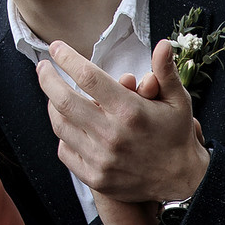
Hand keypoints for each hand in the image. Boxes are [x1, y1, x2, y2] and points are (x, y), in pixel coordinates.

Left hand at [40, 39, 210, 207]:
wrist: (181, 180)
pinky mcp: (96, 177)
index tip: (56, 48)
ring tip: (53, 95)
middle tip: (43, 68)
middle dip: (47, 79)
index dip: (66, 58)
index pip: (87, 76)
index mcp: (130, 111)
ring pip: (61, 125)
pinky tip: (67, 125)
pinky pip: (66, 151)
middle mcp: (112, 134)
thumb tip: (162, 44)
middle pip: (64, 100)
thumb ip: (165, 72)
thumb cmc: (177, 135)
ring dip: (52, 106)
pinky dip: (62, 136)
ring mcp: (101, 158)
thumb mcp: (178, 101)